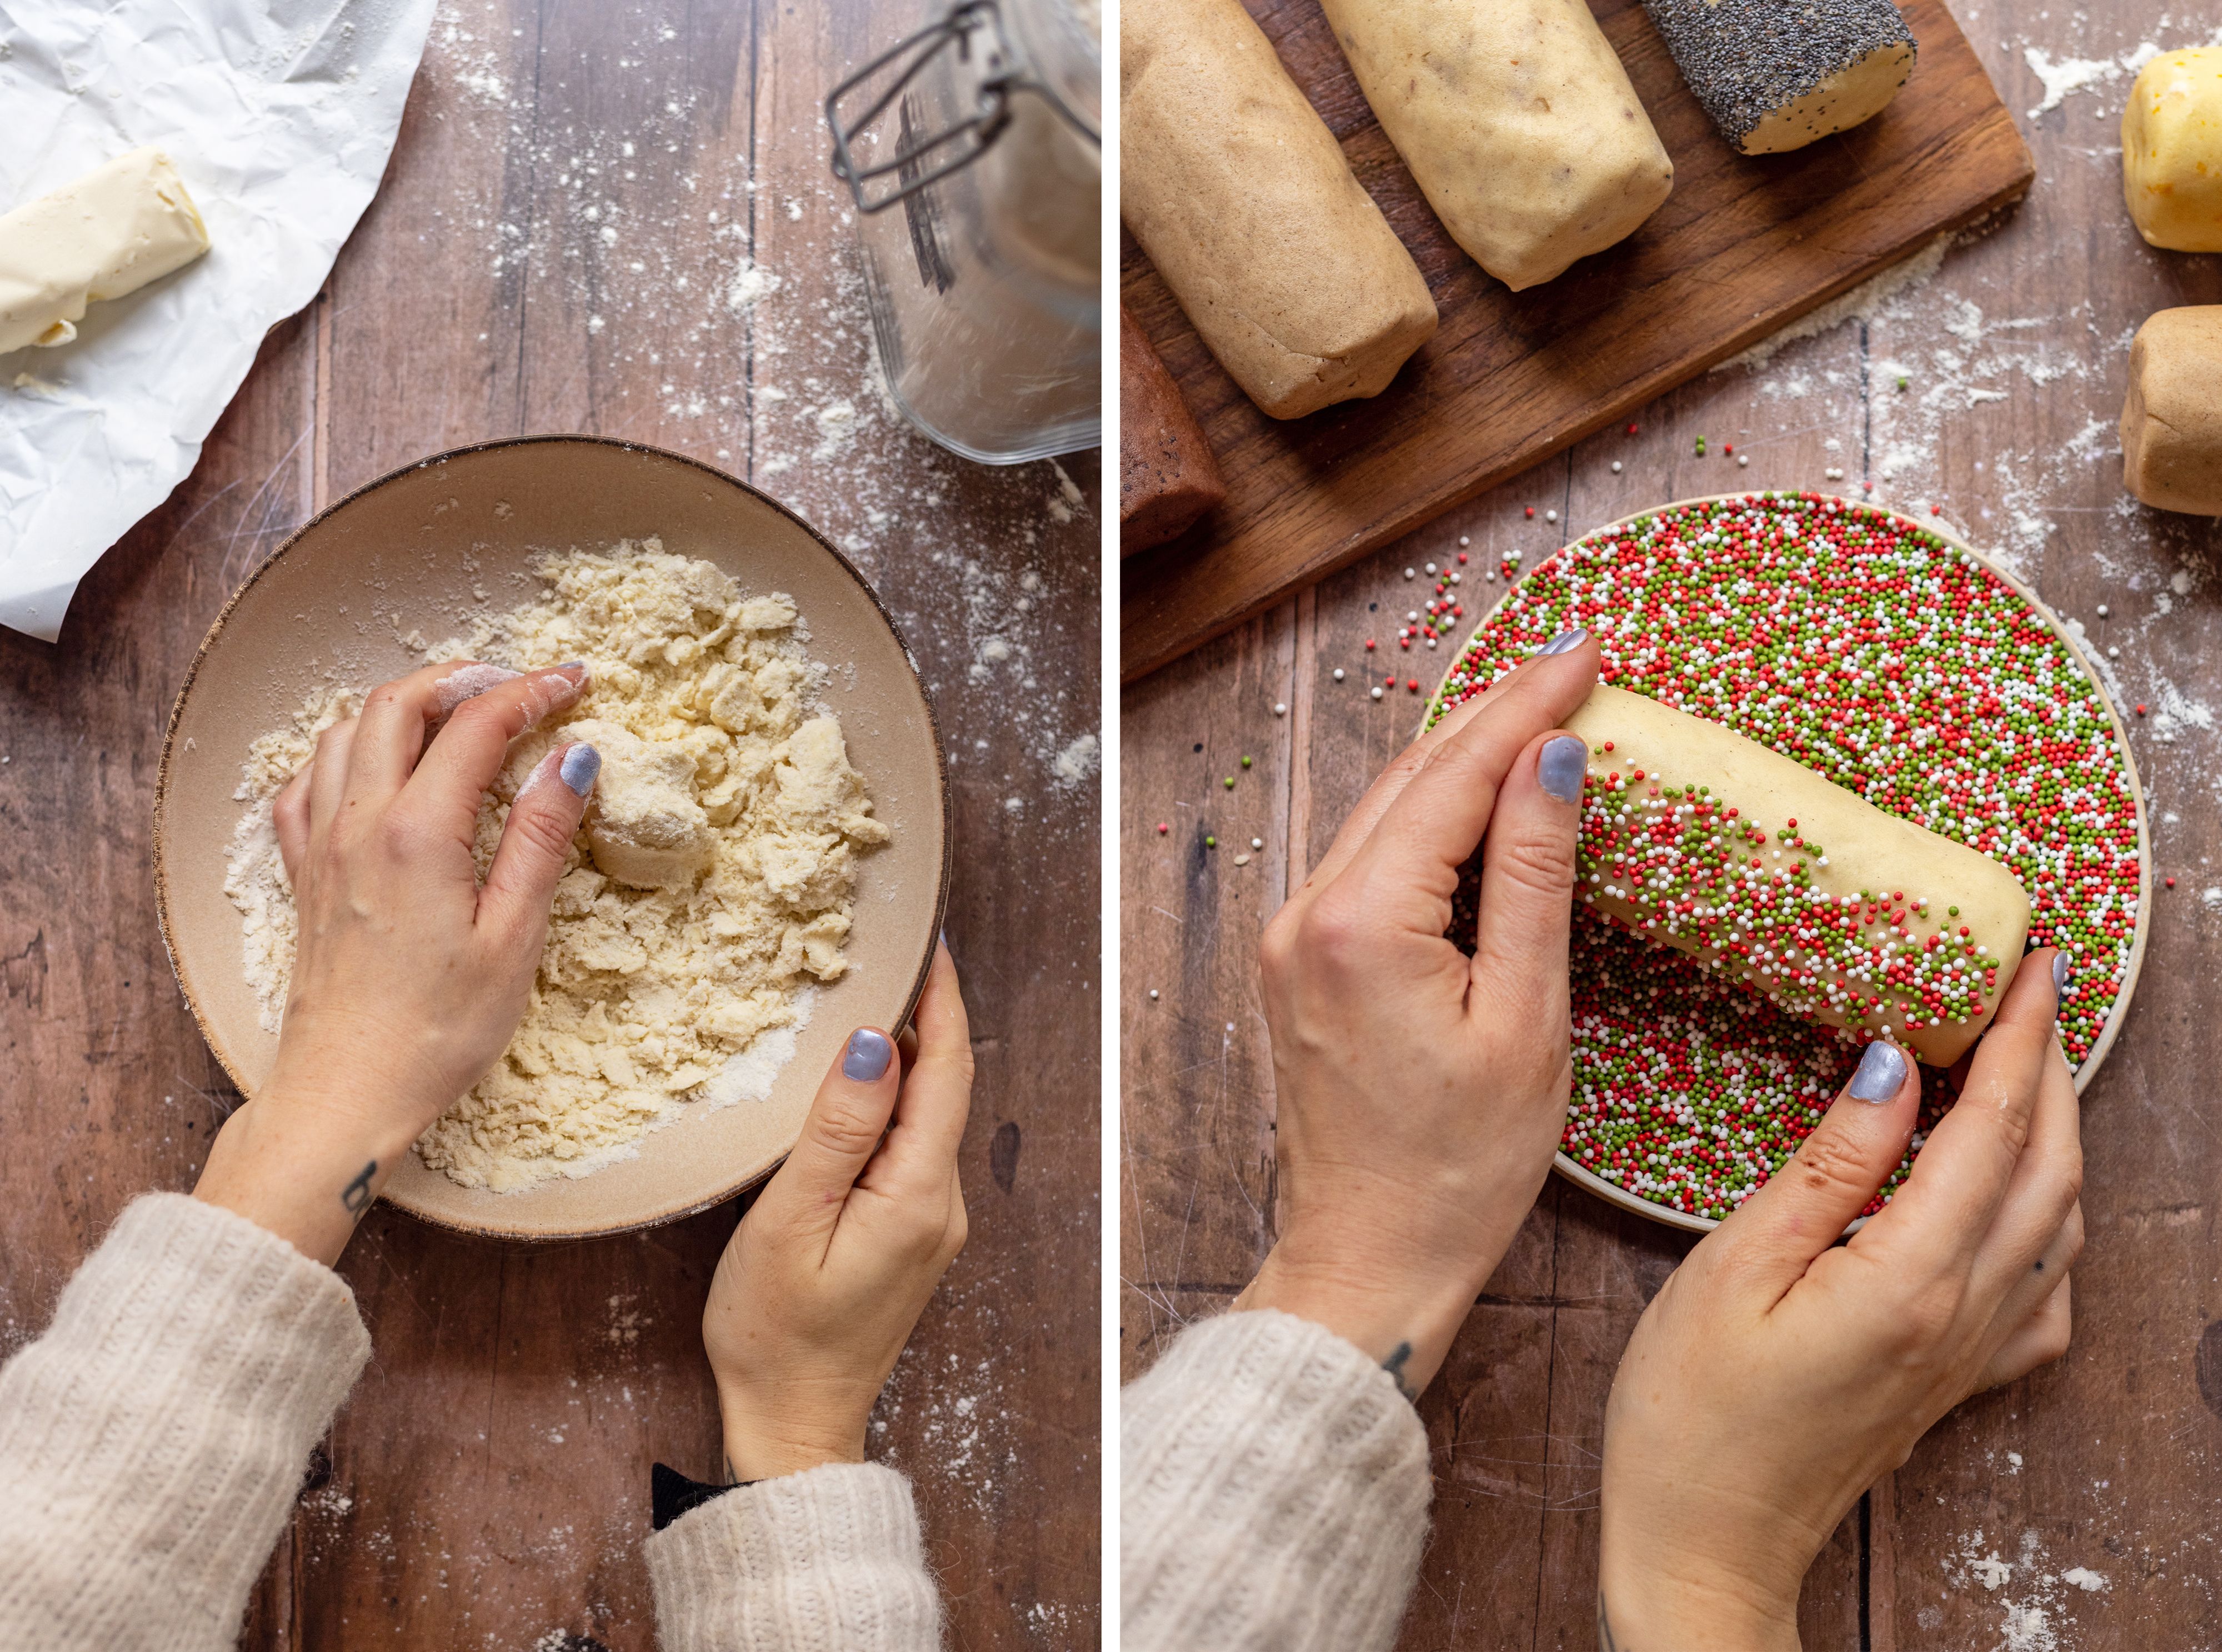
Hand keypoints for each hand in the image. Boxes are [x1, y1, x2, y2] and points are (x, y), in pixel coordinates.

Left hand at [194, 660, 595, 1264]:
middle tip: (520, 684)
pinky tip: (376, 768)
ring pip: (346, 731)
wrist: (345, 1095)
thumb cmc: (437, 1032)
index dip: (532, 692)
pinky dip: (346, 751)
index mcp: (418, 834)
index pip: (477, 726)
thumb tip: (574, 758)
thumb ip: (541, 839)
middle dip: (465, 677)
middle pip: (400, 704)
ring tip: (457, 712)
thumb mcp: (513, 938)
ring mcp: (321, 845)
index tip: (576, 681)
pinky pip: (307, 781)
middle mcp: (359, 824)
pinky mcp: (303, 874)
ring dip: (404, 704)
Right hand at [702, 941, 972, 1482]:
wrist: (792, 1423)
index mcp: (919, 1193)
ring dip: (908, 1056)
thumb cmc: (776, 1331)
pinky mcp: (913, 1233)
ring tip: (869, 996)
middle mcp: (943, 1202)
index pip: (947, 1070)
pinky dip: (894, 1100)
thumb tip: (877, 1043)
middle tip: (890, 951)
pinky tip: (858, 1080)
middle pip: (946, 1086)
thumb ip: (838, 1130)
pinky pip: (912, 1147)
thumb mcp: (792, 1221)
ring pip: (929, 1115)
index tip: (930, 940)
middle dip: (926, 1015)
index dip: (943, 999)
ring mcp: (933, 1220)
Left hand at [1236, 630, 1599, 1398]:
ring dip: (1463, 765)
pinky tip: (1486, 806)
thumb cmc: (1459, 1167)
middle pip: (1410, 779)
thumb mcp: (1525, 1018)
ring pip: (1387, 814)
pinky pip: (1371, 862)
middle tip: (1575, 667)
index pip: (1454, 776)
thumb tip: (1552, 761)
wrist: (1370, 1258)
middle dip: (1495, 718)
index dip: (1526, 706)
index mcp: (1360, 923)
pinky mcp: (1299, 961)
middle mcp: (1307, 913)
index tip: (1586, 652)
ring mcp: (1292, 936)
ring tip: (1543, 718)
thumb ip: (1535, 878)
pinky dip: (1431, 824)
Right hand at [1598, 952, 2080, 1650]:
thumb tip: (1893, 1066)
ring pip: (2059, 1222)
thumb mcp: (1735, 1266)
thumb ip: (1828, 1165)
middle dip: (2049, 1067)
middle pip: (2047, 1166)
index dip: (2015, 1035)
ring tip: (2025, 1070)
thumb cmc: (1693, 1411)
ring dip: (2056, 1135)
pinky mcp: (1956, 1382)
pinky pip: (2046, 1293)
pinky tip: (2017, 1206)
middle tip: (2032, 991)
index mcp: (1912, 1276)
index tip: (2028, 962)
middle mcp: (1968, 1313)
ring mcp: (1972, 1354)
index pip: (1991, 1126)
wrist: (1705, 1542)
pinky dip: (2051, 1224)